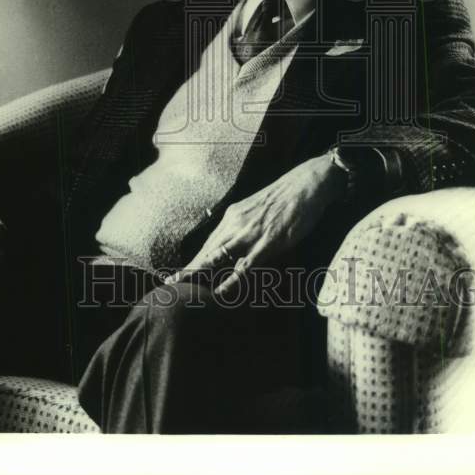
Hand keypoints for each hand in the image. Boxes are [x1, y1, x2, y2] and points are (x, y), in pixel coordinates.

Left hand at [166, 152, 346, 296]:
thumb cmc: (286, 197)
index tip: (178, 272)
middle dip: (188, 269)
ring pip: (218, 257)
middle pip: (207, 250)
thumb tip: (239, 242)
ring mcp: (250, 233)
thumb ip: (246, 224)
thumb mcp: (257, 209)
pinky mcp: (267, 242)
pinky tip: (220, 291)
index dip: (193, 259)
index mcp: (233, 216)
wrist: (305, 183)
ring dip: (199, 273)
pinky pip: (245, 264)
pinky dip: (232, 279)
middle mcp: (235, 223)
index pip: (208, 242)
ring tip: (182, 287)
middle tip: (169, 284)